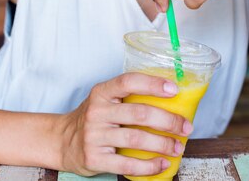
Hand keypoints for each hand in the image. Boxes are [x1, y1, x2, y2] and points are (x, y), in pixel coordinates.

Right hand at [57, 72, 192, 176]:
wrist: (62, 141)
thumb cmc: (94, 118)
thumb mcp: (104, 100)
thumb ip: (128, 97)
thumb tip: (170, 98)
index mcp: (101, 92)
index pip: (128, 81)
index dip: (153, 84)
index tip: (174, 89)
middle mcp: (97, 112)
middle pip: (139, 113)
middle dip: (168, 121)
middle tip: (185, 127)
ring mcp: (94, 136)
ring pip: (136, 140)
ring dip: (163, 144)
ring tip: (178, 147)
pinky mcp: (94, 159)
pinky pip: (127, 165)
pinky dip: (149, 166)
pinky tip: (162, 163)